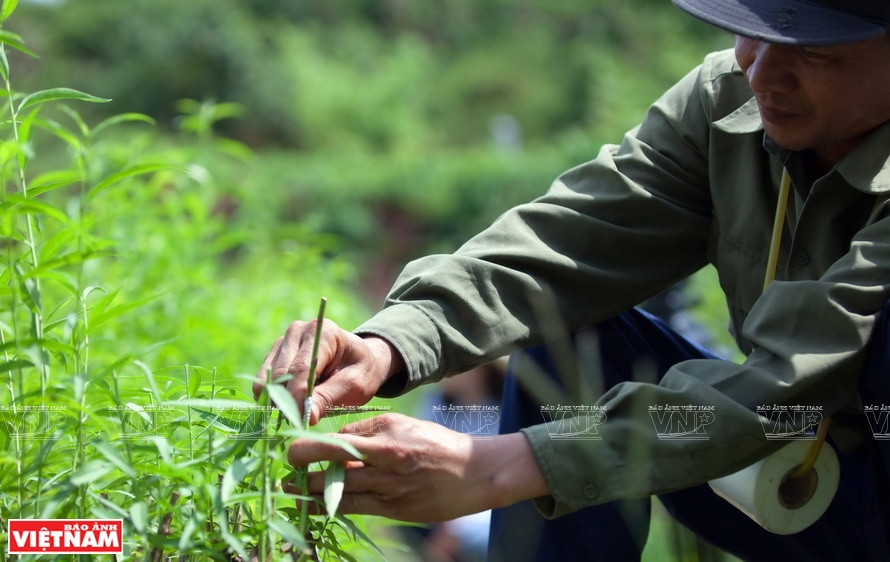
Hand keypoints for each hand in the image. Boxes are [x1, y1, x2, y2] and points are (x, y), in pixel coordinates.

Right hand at [254, 319, 403, 423]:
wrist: (357, 361)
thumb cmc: (361, 371)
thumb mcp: (355, 386)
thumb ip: (330, 398)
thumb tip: (307, 417)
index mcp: (323, 331)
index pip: (302, 367)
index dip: (298, 395)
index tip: (299, 419)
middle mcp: (299, 331)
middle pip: (282, 372)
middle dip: (288, 401)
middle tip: (298, 423)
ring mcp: (284, 340)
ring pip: (270, 377)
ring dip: (279, 400)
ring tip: (297, 415)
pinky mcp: (275, 353)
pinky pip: (265, 380)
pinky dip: (273, 397)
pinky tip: (289, 407)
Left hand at [284, 413, 549, 521]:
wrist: (475, 473)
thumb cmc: (435, 442)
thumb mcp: (401, 424)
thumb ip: (366, 430)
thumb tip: (334, 439)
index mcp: (387, 440)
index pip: (337, 444)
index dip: (308, 448)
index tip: (289, 448)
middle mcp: (385, 467)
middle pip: (332, 472)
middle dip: (302, 473)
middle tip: (283, 471)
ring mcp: (390, 492)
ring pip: (339, 495)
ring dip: (311, 493)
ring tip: (291, 489)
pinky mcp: (395, 511)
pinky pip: (356, 509)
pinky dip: (333, 506)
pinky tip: (316, 504)